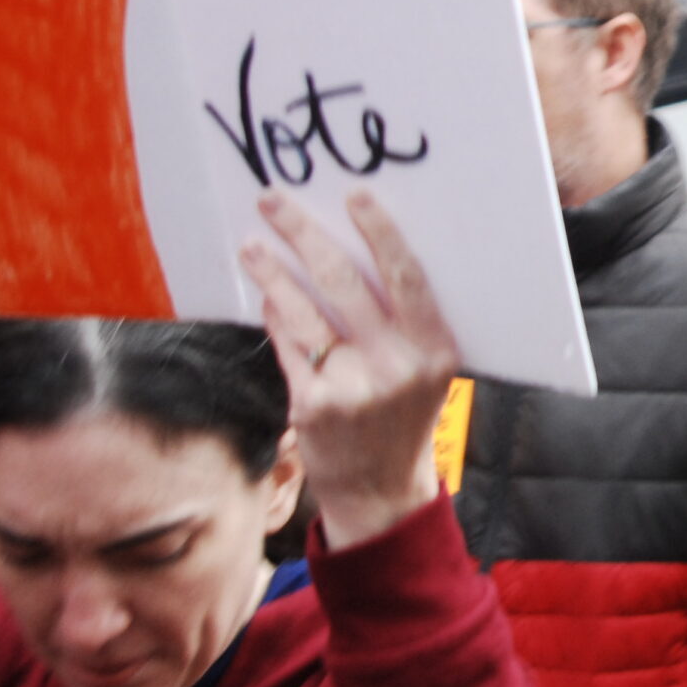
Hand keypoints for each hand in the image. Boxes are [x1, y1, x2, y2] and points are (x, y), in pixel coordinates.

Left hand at [241, 190, 460, 549]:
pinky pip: (288, 346)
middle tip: (274, 203)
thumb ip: (404, 322)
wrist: (382, 491)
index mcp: (435, 349)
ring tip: (252, 246)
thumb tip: (356, 254)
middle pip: (344, 282)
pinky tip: (265, 295)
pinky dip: (275, 316)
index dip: (379, 232)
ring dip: (272, 271)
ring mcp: (354, 386)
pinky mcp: (314, 406)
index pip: (406, 275)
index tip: (353, 196)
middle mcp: (398, 365)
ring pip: (305, 310)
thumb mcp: (427, 369)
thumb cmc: (404, 417)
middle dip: (304, 235)